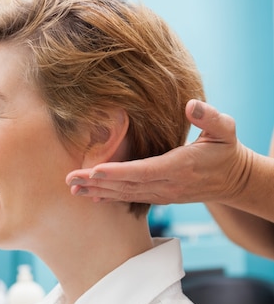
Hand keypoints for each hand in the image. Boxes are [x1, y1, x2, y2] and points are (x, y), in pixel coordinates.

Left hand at [66, 100, 251, 205]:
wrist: (233, 180)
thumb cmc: (226, 150)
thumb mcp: (225, 128)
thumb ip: (209, 116)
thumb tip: (191, 104)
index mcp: (180, 166)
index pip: (143, 171)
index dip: (118, 172)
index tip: (95, 171)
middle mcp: (167, 185)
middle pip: (126, 186)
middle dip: (97, 183)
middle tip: (69, 180)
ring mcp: (162, 194)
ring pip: (125, 195)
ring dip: (98, 192)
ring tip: (73, 189)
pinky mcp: (160, 197)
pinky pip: (130, 198)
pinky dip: (110, 198)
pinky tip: (92, 196)